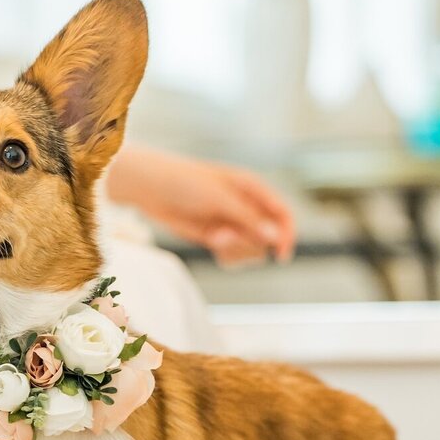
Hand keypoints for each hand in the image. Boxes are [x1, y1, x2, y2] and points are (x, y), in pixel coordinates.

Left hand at [109, 146, 295, 267]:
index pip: (282, 214)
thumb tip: (276, 237)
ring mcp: (233, 223)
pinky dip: (228, 255)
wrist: (152, 188)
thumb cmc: (186, 183)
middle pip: (268, 238)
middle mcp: (247, 207)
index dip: (287, 234)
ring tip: (215, 238)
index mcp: (253, 189)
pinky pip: (235, 255)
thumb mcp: (219, 198)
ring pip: (252, 250)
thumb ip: (248, 218)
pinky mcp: (218, 237)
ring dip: (237, 250)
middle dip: (250, 242)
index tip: (281, 255)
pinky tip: (214, 246)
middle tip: (225, 235)